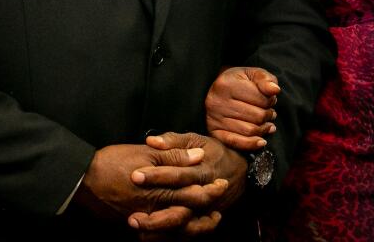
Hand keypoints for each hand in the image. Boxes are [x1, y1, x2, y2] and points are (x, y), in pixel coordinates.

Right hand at [74, 141, 228, 231]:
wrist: (83, 181)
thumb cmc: (112, 163)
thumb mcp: (145, 154)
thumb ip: (173, 156)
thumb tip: (198, 156)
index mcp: (161, 190)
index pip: (195, 194)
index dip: (211, 190)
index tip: (221, 184)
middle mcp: (156, 210)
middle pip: (190, 217)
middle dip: (206, 214)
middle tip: (218, 209)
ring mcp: (146, 221)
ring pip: (177, 231)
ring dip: (195, 228)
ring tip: (207, 221)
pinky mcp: (135, 225)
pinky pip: (160, 236)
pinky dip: (174, 234)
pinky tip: (179, 226)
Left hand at [128, 133, 248, 236]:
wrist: (241, 173)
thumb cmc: (214, 153)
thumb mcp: (197, 140)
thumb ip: (173, 141)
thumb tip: (151, 141)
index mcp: (202, 172)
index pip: (177, 175)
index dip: (157, 176)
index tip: (135, 176)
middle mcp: (204, 196)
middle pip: (179, 207)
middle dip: (155, 214)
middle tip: (132, 215)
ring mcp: (204, 211)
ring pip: (182, 227)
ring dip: (158, 228)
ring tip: (135, 225)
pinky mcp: (202, 221)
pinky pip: (185, 234)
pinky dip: (165, 237)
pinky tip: (144, 234)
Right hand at [205, 66, 279, 151]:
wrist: (216, 89)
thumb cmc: (238, 81)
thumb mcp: (252, 74)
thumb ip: (265, 79)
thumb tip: (275, 90)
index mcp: (226, 84)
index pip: (261, 99)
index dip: (271, 101)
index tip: (270, 100)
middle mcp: (217, 101)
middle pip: (257, 116)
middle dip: (268, 116)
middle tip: (269, 113)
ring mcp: (213, 118)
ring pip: (250, 131)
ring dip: (263, 129)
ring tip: (266, 124)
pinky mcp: (213, 131)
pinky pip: (236, 142)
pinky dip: (252, 144)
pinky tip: (261, 141)